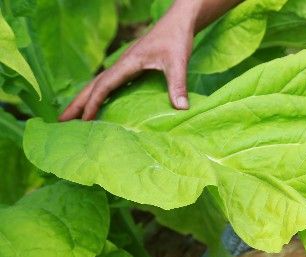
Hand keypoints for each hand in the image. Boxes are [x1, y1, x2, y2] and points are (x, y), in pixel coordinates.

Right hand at [59, 0, 241, 120]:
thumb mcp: (178, 62)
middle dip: (77, 103)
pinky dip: (99, 95)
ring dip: (84, 99)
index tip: (84, 120)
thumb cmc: (176, 38)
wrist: (178, 22)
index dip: (93, 103)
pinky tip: (97, 105)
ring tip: (72, 117)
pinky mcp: (132, 67)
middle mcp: (122, 64)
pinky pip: (109, 84)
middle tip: (60, 121)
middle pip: (93, 85)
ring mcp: (125, 65)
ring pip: (99, 84)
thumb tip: (181, 108)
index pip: (104, 85)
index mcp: (128, 63)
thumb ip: (178, 85)